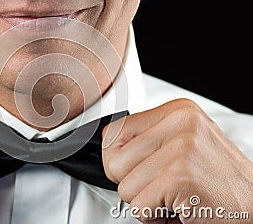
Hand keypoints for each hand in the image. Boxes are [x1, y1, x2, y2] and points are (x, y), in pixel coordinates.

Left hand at [102, 98, 252, 222]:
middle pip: (113, 161)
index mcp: (178, 110)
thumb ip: (149, 138)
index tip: (142, 168)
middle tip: (161, 186)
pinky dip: (155, 217)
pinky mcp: (181, 176)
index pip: (113, 132)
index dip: (119, 160)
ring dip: (145, 201)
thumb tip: (107, 143)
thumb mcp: (184, 143)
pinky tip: (180, 208)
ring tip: (174, 196)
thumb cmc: (216, 180)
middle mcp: (180, 122)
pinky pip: (138, 207)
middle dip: (132, 183)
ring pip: (124, 187)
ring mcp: (181, 148)